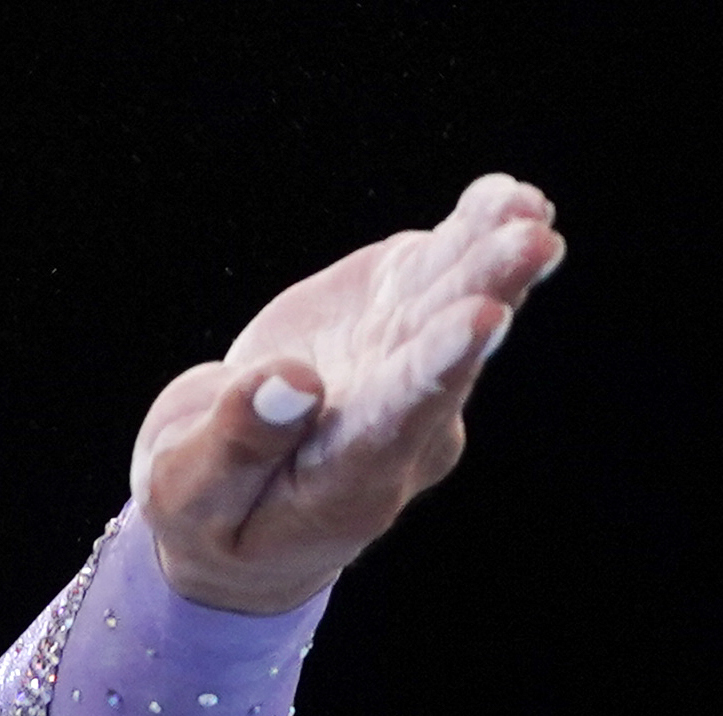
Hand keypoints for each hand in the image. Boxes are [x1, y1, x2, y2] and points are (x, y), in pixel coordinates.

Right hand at [135, 176, 562, 616]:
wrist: (235, 498)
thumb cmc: (206, 512)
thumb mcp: (189, 496)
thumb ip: (234, 446)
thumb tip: (292, 382)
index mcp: (346, 483)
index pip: (398, 420)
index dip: (437, 365)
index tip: (481, 318)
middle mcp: (400, 429)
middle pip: (448, 354)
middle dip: (488, 291)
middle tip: (533, 240)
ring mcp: (405, 369)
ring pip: (453, 304)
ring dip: (491, 251)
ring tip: (524, 203)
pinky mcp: (395, 320)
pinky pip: (441, 276)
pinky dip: (472, 233)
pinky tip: (505, 196)